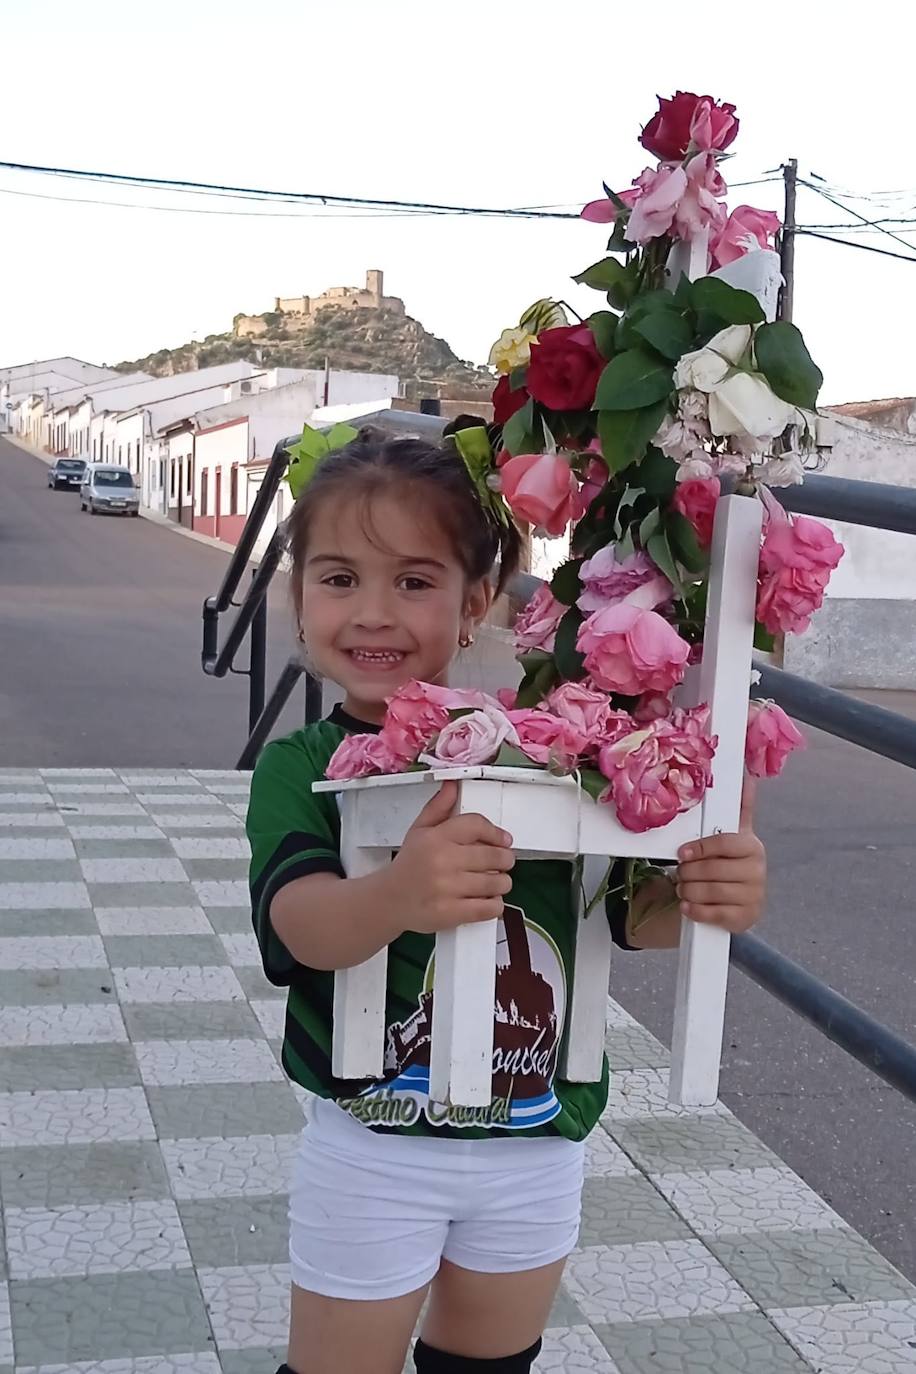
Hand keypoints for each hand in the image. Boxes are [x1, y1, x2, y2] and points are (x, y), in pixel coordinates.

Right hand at [386, 781, 514, 934]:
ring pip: (496, 883)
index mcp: (435, 837)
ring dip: (502, 883)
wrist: (389, 900)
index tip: (504, 840)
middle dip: (505, 860)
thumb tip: (453, 784)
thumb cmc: (409, 864)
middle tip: (503, 862)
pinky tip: (488, 900)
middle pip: (493, 856)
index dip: (496, 833)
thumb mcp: (419, 830)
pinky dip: (495, 905)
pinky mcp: (450, 913)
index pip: (477, 825)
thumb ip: (439, 807)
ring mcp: (446, 889)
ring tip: (496, 882)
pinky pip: (489, 908)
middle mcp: (442, 861)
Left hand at [675, 777, 765, 933]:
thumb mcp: (733, 836)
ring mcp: (754, 896)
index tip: (681, 853)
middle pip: (713, 870)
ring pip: (711, 892)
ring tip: (681, 887)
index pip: (725, 844)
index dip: (699, 848)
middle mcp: (758, 872)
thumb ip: (740, 809)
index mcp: (753, 847)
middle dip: (689, 872)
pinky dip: (696, 910)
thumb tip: (746, 775)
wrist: (737, 901)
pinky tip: (687, 905)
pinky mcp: (745, 918)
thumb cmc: (729, 863)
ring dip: (689, 890)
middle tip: (678, 872)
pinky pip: (715, 914)